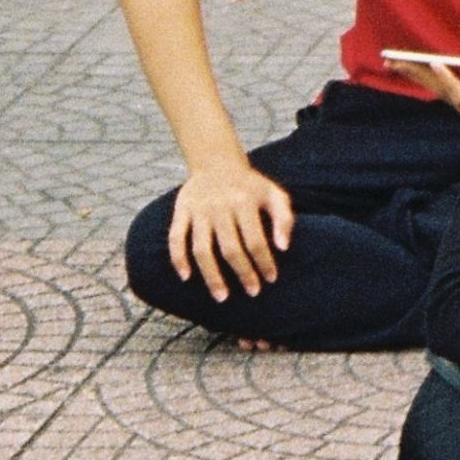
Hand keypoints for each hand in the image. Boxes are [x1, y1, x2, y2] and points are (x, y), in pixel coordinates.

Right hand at [167, 159, 298, 300]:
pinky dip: (178, 259)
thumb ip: (284, 218)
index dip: (264, 262)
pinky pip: (175, 238)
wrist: (217, 163)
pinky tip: (186, 277)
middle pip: (230, 248)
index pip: (256, 240)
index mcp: (245, 201)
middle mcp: (221, 206)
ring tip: (222, 296)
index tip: (270, 279)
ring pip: (202, 249)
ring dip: (211, 276)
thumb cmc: (250, 187)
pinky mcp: (181, 211)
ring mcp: (199, 210)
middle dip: (243, 273)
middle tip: (253, 292)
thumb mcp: (274, 194)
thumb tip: (284, 248)